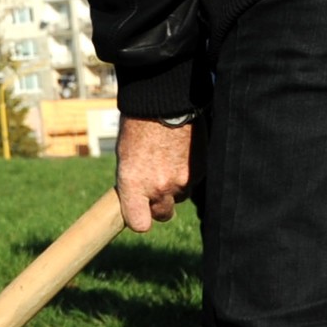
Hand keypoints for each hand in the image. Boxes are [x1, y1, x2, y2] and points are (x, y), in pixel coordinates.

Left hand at [116, 118, 192, 233]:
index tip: (138, 213)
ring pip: (180, 196)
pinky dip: (188, 172)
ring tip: (167, 160)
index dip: (139, 220)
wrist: (164, 102)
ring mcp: (183, 180)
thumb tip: (138, 198)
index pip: (140, 224)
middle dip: (159, 205)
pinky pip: (194, 181)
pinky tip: (179, 152)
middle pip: (163, 214)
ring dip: (174, 186)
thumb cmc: (137, 127)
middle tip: (154, 187)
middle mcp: (159, 187)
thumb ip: (133, 183)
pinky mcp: (201, 171)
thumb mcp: (125, 157)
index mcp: (134, 184)